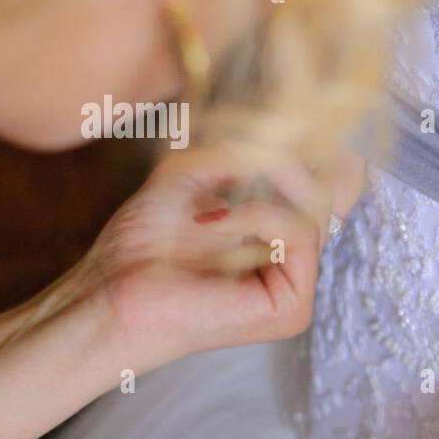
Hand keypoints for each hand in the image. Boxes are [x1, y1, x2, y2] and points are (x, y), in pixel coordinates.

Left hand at [0, 144, 363, 438]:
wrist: (111, 291)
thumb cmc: (141, 246)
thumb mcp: (190, 175)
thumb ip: (236, 152)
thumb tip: (288, 133)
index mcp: (276, 242)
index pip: (325, 194)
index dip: (317, 160)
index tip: (294, 130)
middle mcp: (293, 268)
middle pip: (327, 198)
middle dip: (288, 166)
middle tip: (246, 156)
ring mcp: (297, 290)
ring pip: (314, 211)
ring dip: (261, 192)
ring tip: (210, 209)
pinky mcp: (293, 307)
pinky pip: (299, 235)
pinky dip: (256, 217)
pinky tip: (212, 224)